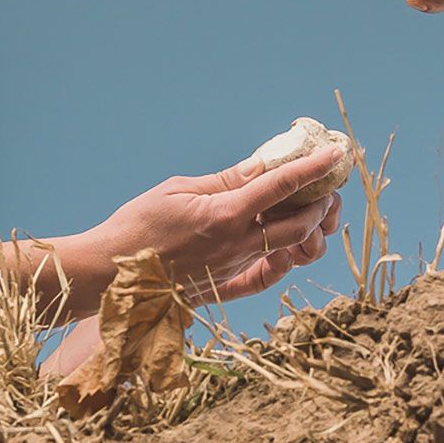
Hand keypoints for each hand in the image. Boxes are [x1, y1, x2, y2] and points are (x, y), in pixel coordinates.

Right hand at [76, 146, 347, 305]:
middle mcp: (235, 246)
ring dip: (310, 232)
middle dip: (323, 204)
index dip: (313, 167)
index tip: (335, 153)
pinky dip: (285, 261)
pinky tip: (288, 246)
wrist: (107, 275)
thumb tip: (263, 165)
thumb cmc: (135, 225)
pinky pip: (266, 279)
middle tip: (327, 187)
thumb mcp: (179, 190)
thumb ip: (226, 180)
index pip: (282, 186)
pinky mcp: (224, 289)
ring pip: (291, 252)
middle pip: (301, 225)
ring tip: (313, 213)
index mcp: (224, 215)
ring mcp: (233, 270)